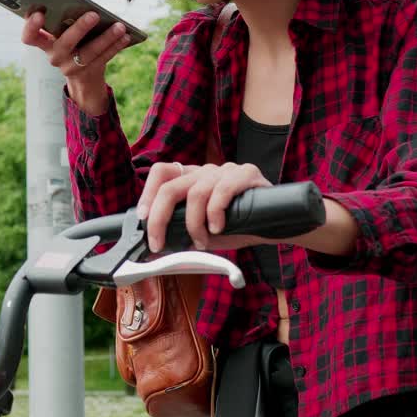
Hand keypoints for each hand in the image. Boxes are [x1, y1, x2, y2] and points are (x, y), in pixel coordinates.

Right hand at [20, 10, 132, 80]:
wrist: (82, 74)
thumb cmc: (73, 40)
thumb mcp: (65, 31)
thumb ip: (67, 19)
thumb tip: (85, 3)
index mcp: (44, 42)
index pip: (29, 37)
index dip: (31, 27)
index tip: (39, 13)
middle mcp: (54, 56)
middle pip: (65, 43)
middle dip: (80, 28)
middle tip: (94, 14)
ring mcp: (70, 67)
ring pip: (89, 52)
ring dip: (106, 38)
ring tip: (120, 26)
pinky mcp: (87, 73)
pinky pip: (103, 58)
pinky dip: (115, 46)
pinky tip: (126, 36)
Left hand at [136, 162, 273, 252]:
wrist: (275, 224)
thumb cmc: (238, 227)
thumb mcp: (204, 231)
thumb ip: (182, 233)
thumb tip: (157, 247)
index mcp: (192, 179)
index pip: (162, 173)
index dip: (147, 194)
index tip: (141, 219)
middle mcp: (206, 170)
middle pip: (171, 186)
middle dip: (159, 218)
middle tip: (159, 243)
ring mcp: (226, 170)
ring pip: (197, 192)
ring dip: (194, 224)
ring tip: (202, 242)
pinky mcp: (247, 173)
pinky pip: (223, 190)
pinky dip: (216, 213)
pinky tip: (219, 228)